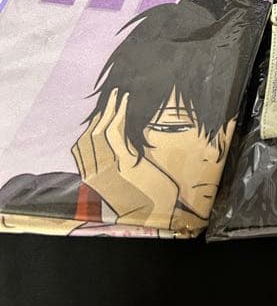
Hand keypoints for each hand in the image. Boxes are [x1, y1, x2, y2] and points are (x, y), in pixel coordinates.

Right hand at [71, 90, 178, 228]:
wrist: (163, 210)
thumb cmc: (149, 195)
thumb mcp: (128, 178)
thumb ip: (119, 161)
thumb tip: (119, 141)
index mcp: (96, 178)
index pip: (83, 146)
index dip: (92, 125)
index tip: (102, 110)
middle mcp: (97, 174)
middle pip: (89, 137)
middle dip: (101, 113)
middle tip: (112, 96)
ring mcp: (109, 170)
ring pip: (99, 132)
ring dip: (110, 109)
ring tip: (118, 95)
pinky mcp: (125, 164)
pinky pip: (114, 134)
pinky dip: (119, 113)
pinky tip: (125, 102)